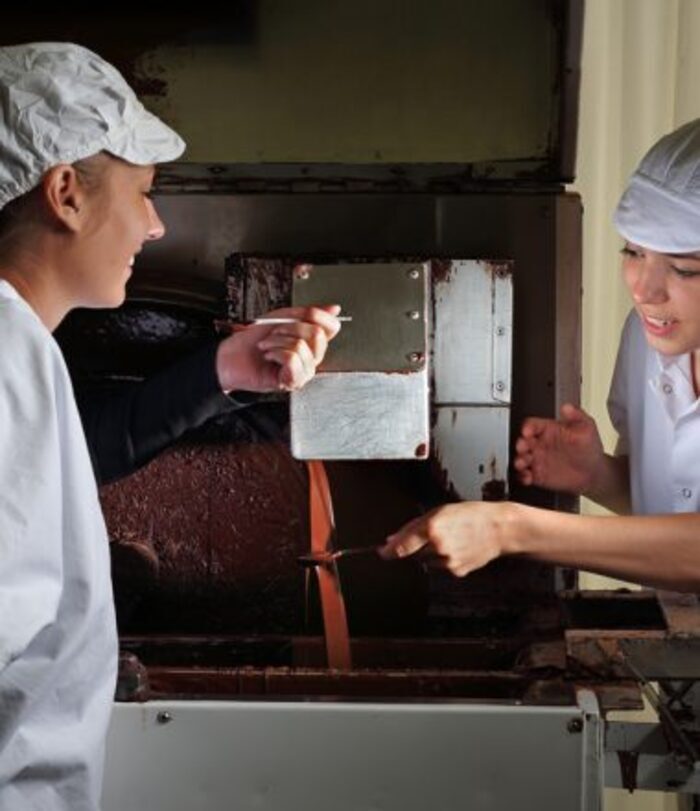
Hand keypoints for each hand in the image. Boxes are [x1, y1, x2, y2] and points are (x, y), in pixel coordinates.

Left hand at [216, 305, 341, 392]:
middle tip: (274, 333)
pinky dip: (275, 353)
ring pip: (302, 347)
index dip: (317, 315)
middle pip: (318, 335)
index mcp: (312, 342)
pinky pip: (292, 360)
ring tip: (267, 347)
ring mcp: (303, 372)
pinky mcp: (292, 382)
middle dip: (290, 327)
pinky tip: (268, 357)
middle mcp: (312, 358)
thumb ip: (309, 313)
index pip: (332, 327)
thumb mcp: (282, 317)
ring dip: (277, 341)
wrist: (231, 356)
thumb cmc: (253, 339)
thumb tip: (334, 309)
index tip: (299, 315)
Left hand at [379, 501, 514, 577]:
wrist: (499, 529)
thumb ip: (412, 527)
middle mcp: (438, 547)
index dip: (388, 551)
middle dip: (414, 547)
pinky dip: (444, 559)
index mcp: (432, 528)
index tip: (381, 552)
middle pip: (412, 554)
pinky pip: (440, 567)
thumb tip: (392, 539)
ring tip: (450, 539)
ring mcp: (448, 562)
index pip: (401, 546)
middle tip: (433, 535)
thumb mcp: (439, 511)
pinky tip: (458, 548)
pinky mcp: (456, 572)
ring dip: (430, 553)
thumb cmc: (471, 515)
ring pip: (426, 562)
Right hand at [513, 403, 604, 494]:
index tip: (527, 432)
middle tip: (522, 448)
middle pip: (522, 441)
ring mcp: (538, 459)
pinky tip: (528, 477)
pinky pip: (524, 475)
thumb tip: (567, 406)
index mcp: (548, 430)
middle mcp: (540, 444)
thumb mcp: (587, 428)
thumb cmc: (589, 449)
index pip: (533, 425)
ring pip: (521, 458)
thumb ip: (577, 416)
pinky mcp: (537, 474)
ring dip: (519, 460)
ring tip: (523, 463)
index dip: (528, 428)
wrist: (593, 473)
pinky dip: (522, 476)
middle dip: (520, 444)